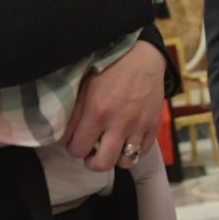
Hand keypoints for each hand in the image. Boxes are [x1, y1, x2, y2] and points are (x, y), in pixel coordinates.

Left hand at [62, 39, 166, 170]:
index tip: (76, 142)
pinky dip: (133, 151)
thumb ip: (74, 114)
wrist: (142, 56)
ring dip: (114, 157)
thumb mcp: (85, 87)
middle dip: (92, 162)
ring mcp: (139, 125)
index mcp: (97, 111)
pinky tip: (126, 140)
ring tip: (110, 146)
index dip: (73, 149)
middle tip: (91, 152)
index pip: (78, 149)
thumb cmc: (109, 68)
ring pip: (125, 161)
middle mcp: (119, 122)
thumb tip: (64, 138)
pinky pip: (143, 152)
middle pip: (102, 164)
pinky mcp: (154, 124)